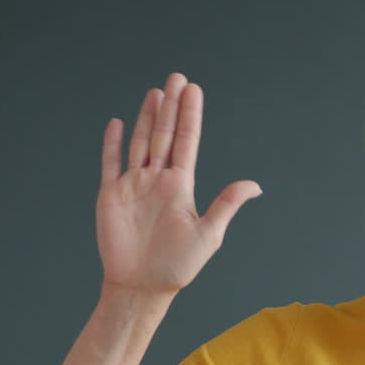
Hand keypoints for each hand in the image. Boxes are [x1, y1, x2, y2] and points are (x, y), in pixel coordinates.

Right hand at [95, 72, 260, 297]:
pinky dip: (112, 143)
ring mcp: (134, 185)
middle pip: (165, 135)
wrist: (142, 287)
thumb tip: (254, 184)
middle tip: (177, 77)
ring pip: (141, 142)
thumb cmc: (177, 266)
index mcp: (181, 186)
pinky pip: (111, 163)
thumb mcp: (208, 234)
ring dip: (146, 117)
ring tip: (155, 92)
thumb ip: (226, 204)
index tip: (193, 90)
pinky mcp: (111, 195)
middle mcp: (158, 180)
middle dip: (171, 107)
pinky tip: (117, 122)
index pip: (187, 142)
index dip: (190, 115)